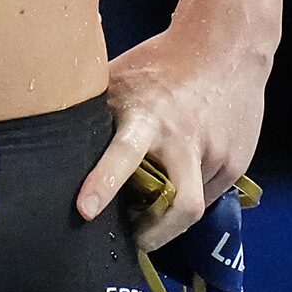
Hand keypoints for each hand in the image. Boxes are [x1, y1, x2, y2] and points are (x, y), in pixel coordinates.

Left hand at [76, 29, 269, 248]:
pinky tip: (179, 175)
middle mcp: (184, 141)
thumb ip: (97, 113)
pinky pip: (209, 195)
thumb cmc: (159, 63)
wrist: (226, 48)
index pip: (123, 155)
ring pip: (192, 206)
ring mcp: (215, 155)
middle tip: (135, 243)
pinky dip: (189, 195)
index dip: (104, 184)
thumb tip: (55, 139)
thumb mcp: (119, 79)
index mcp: (146, 116)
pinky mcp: (236, 164)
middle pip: (181, 205)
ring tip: (154, 203)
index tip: (84, 211)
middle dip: (156, 234)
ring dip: (171, 213)